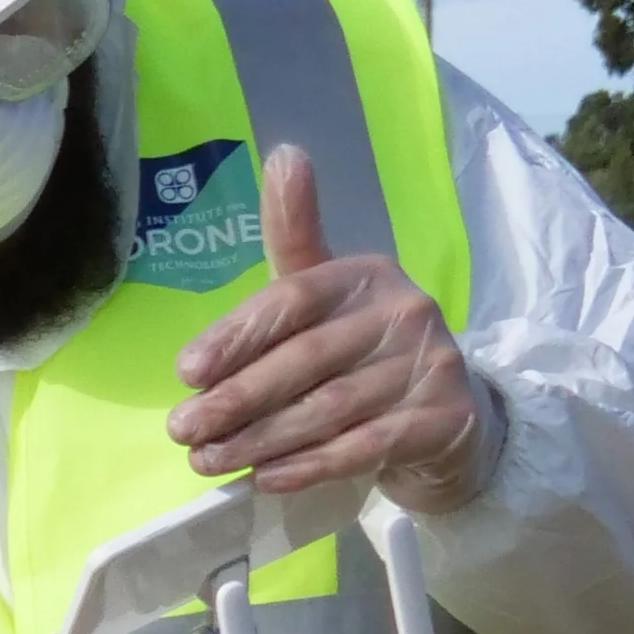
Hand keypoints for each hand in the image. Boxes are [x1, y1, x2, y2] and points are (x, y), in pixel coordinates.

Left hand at [170, 145, 497, 509]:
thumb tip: (283, 154)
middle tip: (184, 432)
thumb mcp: (327, 298)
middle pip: (304, 360)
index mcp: (364, 275)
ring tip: (209, 462)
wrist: (449, 418)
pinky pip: (366, 447)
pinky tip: (268, 480)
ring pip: (329, 408)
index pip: (291, 300)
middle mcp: (403, 310)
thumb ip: (295, 240)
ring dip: (261, 440)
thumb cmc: (366, 355)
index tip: (186, 373)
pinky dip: (311, 466)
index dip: (235, 336)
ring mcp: (428, 365)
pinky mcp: (443, 419)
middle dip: (236, 400)